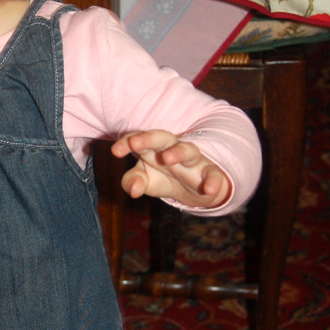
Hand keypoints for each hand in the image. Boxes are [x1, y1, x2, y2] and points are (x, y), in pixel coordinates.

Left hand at [112, 130, 230, 208]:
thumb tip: (133, 191)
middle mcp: (172, 149)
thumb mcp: (146, 181)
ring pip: (188, 150)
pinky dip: (213, 181)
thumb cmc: (165, 178)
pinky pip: (214, 174)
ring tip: (168, 157)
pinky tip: (210, 189)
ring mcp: (193, 160)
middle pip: (161, 138)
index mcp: (152, 149)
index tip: (116, 151)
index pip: (138, 140)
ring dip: (178, 152)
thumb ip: (133, 182)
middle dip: (148, 139)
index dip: (127, 143)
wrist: (196, 187)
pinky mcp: (210, 173)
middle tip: (135, 143)